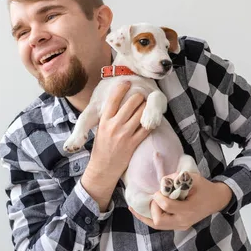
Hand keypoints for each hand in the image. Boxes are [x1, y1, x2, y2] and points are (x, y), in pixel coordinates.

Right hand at [82, 81, 151, 209]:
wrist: (103, 168)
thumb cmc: (101, 147)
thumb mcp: (100, 128)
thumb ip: (108, 116)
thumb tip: (115, 101)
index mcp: (104, 121)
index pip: (113, 99)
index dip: (121, 88)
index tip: (127, 82)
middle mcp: (114, 126)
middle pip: (131, 103)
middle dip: (138, 96)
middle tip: (141, 95)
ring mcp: (125, 135)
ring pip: (141, 114)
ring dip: (146, 107)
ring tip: (146, 105)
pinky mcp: (133, 144)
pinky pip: (146, 128)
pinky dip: (150, 122)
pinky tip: (150, 119)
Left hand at [129, 173, 232, 230]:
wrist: (216, 200)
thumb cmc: (204, 188)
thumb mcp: (194, 178)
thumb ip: (178, 178)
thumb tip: (162, 181)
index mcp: (189, 209)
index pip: (166, 206)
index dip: (158, 197)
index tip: (158, 190)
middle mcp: (183, 221)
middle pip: (158, 221)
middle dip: (152, 208)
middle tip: (154, 198)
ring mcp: (181, 226)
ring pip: (157, 225)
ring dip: (146, 215)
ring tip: (135, 207)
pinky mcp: (178, 226)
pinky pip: (160, 225)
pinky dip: (149, 218)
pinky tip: (138, 212)